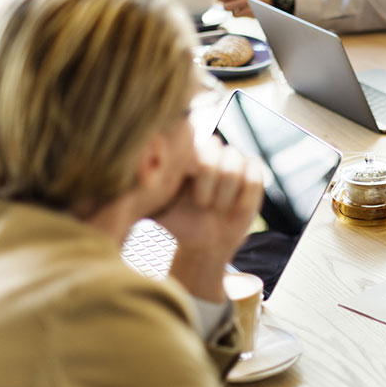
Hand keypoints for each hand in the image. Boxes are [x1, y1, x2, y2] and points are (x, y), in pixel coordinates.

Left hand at [154, 139, 263, 300]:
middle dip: (210, 177)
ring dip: (226, 190)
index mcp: (185, 155)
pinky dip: (245, 195)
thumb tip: (130, 181)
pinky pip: (256, 176)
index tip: (185, 187)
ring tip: (216, 209)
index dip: (191, 163)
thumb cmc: (176, 223)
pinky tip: (232, 210)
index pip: (191, 142)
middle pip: (216, 146)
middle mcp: (211, 154)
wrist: (202, 244)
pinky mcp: (254, 179)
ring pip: (236, 160)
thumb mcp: (154, 210)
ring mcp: (234, 164)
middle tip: (201, 203)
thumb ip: (141, 195)